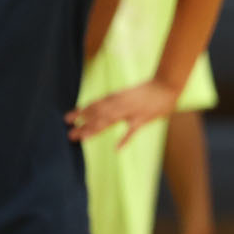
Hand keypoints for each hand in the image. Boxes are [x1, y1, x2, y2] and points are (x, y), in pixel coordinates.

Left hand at [66, 79, 180, 147]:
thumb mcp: (129, 94)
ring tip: (81, 137)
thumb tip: (103, 110)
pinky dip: (125, 138)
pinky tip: (117, 148)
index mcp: (117, 96)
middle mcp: (121, 103)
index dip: (82, 111)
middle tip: (70, 134)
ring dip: (95, 129)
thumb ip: (116, 102)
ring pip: (110, 120)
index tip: (67, 118)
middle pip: (99, 114)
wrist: (166, 85)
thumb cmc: (148, 90)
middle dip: (84, 124)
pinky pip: (133, 130)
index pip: (96, 104)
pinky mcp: (143, 119)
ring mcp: (132, 111)